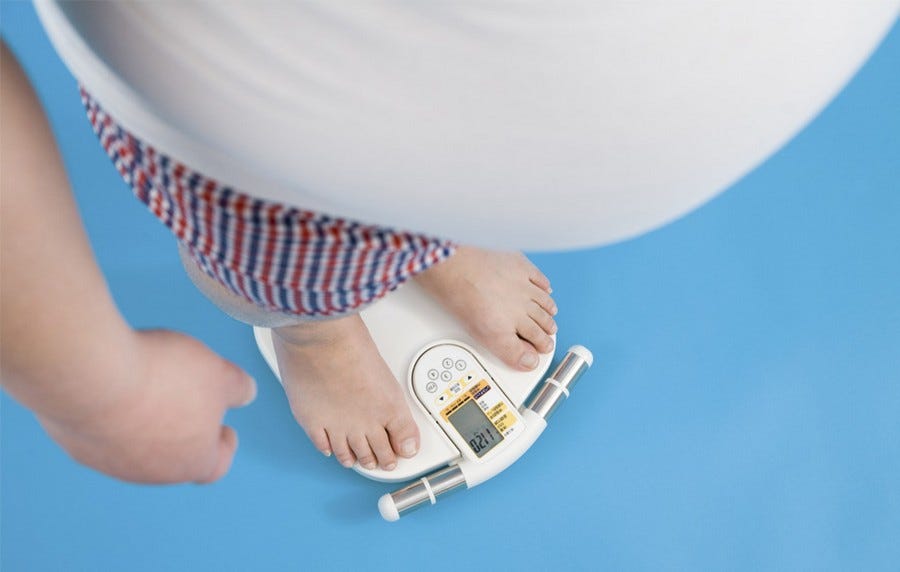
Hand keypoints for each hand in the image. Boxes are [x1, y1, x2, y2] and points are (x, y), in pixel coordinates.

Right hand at [37, 330, 256, 483]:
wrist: (94, 375)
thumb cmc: (164, 378)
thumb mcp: (219, 374)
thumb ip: (238, 387)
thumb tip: (246, 393)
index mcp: (193, 461)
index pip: (216, 466)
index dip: (224, 447)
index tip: (225, 431)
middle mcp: (150, 472)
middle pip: (175, 457)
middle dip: (186, 430)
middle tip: (188, 401)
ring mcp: (110, 461)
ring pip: (137, 446)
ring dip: (149, 423)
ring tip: (152, 387)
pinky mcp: (77, 443)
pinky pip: (103, 431)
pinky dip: (115, 414)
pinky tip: (117, 386)